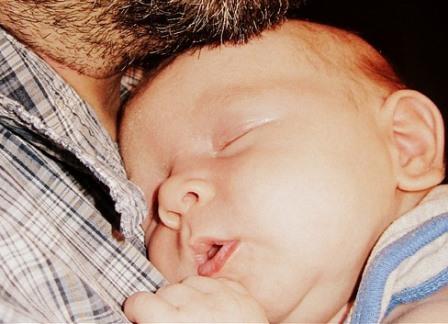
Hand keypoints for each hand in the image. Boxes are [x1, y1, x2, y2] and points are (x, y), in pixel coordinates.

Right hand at [124, 276, 267, 322]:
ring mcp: (222, 296)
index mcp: (174, 323)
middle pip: (165, 291)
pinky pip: (214, 282)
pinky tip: (213, 312)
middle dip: (166, 306)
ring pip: (190, 282)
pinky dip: (211, 294)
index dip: (138, 312)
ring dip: (188, 296)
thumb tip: (135, 321)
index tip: (142, 320)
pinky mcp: (239, 293)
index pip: (139, 301)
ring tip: (196, 319)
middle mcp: (198, 305)